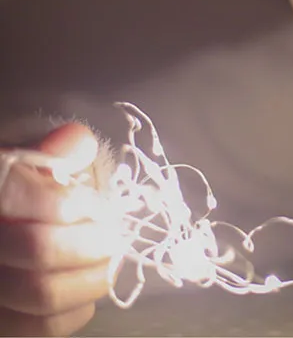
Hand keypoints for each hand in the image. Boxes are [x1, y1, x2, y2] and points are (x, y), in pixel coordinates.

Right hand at [0, 123, 118, 336]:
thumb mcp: (23, 165)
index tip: (97, 204)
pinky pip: (45, 328)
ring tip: (107, 259)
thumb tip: (77, 142)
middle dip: (94, 241)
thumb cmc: (15, 195)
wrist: (4, 231)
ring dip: (94, 275)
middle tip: (113, 235)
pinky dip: (79, 307)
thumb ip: (50, 152)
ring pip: (44, 294)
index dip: (76, 203)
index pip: (26, 198)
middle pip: (41, 250)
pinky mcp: (2, 325)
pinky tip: (85, 285)